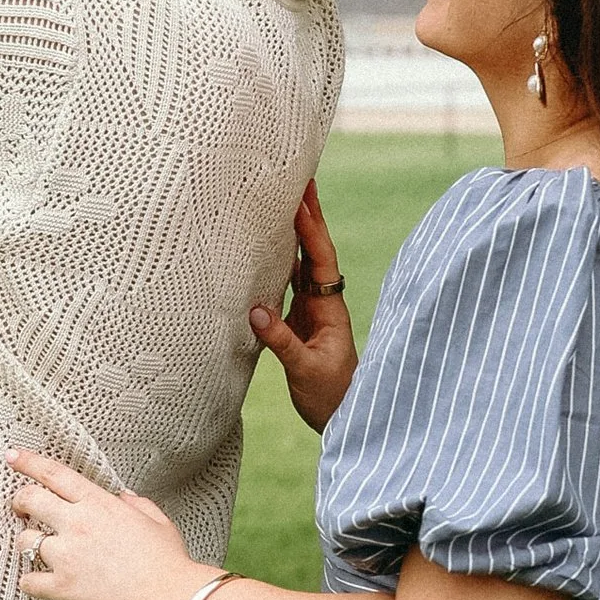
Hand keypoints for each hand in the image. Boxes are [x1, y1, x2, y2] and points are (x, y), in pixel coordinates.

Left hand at [8, 452, 201, 599]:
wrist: (169, 598)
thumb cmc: (167, 563)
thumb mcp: (156, 521)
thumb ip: (136, 504)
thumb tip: (123, 498)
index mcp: (99, 504)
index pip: (54, 474)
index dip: (28, 462)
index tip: (13, 457)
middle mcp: (78, 524)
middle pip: (30, 500)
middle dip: (19, 501)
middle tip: (20, 507)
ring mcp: (67, 556)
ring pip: (25, 540)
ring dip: (27, 543)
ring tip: (34, 549)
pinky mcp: (63, 586)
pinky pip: (29, 581)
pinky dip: (29, 582)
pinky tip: (36, 582)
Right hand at [250, 179, 357, 430]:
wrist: (344, 418)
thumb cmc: (331, 396)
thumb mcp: (305, 370)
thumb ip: (282, 341)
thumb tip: (255, 310)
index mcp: (329, 308)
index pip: (320, 259)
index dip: (311, 227)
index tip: (302, 197)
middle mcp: (322, 302)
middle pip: (314, 251)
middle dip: (308, 216)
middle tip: (299, 181)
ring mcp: (311, 310)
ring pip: (301, 263)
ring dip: (294, 234)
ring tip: (282, 202)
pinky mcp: (298, 321)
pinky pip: (288, 283)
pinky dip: (279, 261)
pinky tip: (267, 247)